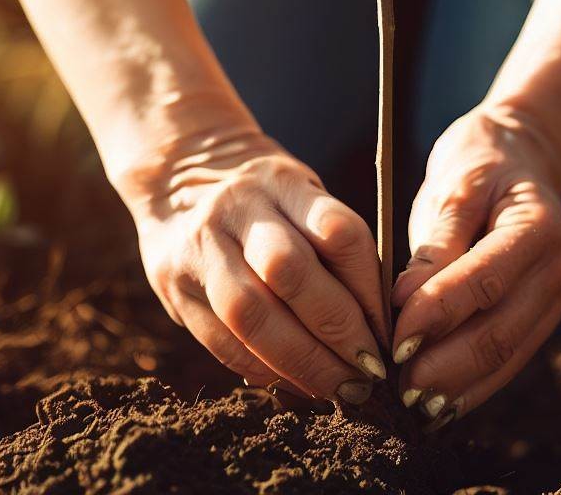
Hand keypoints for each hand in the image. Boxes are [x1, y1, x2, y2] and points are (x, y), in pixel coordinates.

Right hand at [116, 126, 388, 403]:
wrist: (176, 173)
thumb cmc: (264, 194)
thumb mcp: (301, 193)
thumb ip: (333, 244)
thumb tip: (377, 321)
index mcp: (283, 181)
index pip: (338, 232)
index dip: (369, 289)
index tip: (388, 330)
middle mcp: (237, 207)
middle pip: (291, 273)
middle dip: (337, 330)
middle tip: (369, 369)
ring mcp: (200, 246)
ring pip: (251, 313)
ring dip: (302, 361)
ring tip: (336, 386)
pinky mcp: (171, 285)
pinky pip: (221, 340)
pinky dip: (262, 369)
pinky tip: (293, 381)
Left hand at [391, 105, 560, 428]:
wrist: (518, 159)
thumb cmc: (477, 170)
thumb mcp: (453, 189)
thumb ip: (435, 247)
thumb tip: (404, 306)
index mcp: (540, 224)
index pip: (486, 280)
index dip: (438, 314)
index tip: (394, 340)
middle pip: (502, 330)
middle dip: (446, 366)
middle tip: (397, 388)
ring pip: (508, 355)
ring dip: (458, 386)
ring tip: (411, 404)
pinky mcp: (546, 315)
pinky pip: (510, 358)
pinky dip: (474, 384)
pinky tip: (440, 402)